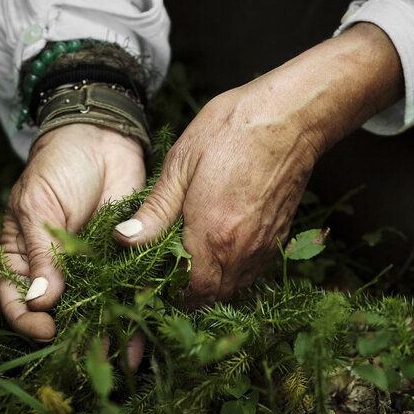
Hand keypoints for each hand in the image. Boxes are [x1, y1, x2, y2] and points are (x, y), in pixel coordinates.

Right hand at [0, 123, 144, 340]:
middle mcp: (56, 272)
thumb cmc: (58, 167)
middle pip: (59, 316)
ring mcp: (91, 270)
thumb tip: (40, 300)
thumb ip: (43, 254)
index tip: (45, 329)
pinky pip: (129, 295)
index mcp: (23, 258)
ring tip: (124, 358)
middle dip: (73, 339)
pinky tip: (144, 336)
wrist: (101, 138)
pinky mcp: (124, 262)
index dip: (27, 320)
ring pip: (97, 312)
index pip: (15, 300)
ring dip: (109, 336)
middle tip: (87, 360)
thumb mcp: (39, 207)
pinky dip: (136, 315)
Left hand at [114, 23, 403, 305]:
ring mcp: (264, 245)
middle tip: (168, 281)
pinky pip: (254, 271)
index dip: (170, 294)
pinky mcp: (279, 236)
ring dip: (213, 287)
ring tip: (191, 272)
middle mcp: (241, 250)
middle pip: (213, 296)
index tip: (154, 285)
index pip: (189, 290)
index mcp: (211, 234)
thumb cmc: (232, 130)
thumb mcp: (181, 163)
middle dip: (190, 295)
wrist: (290, 117)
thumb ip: (155, 210)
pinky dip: (235, 274)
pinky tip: (220, 256)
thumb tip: (123, 240)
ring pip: (235, 287)